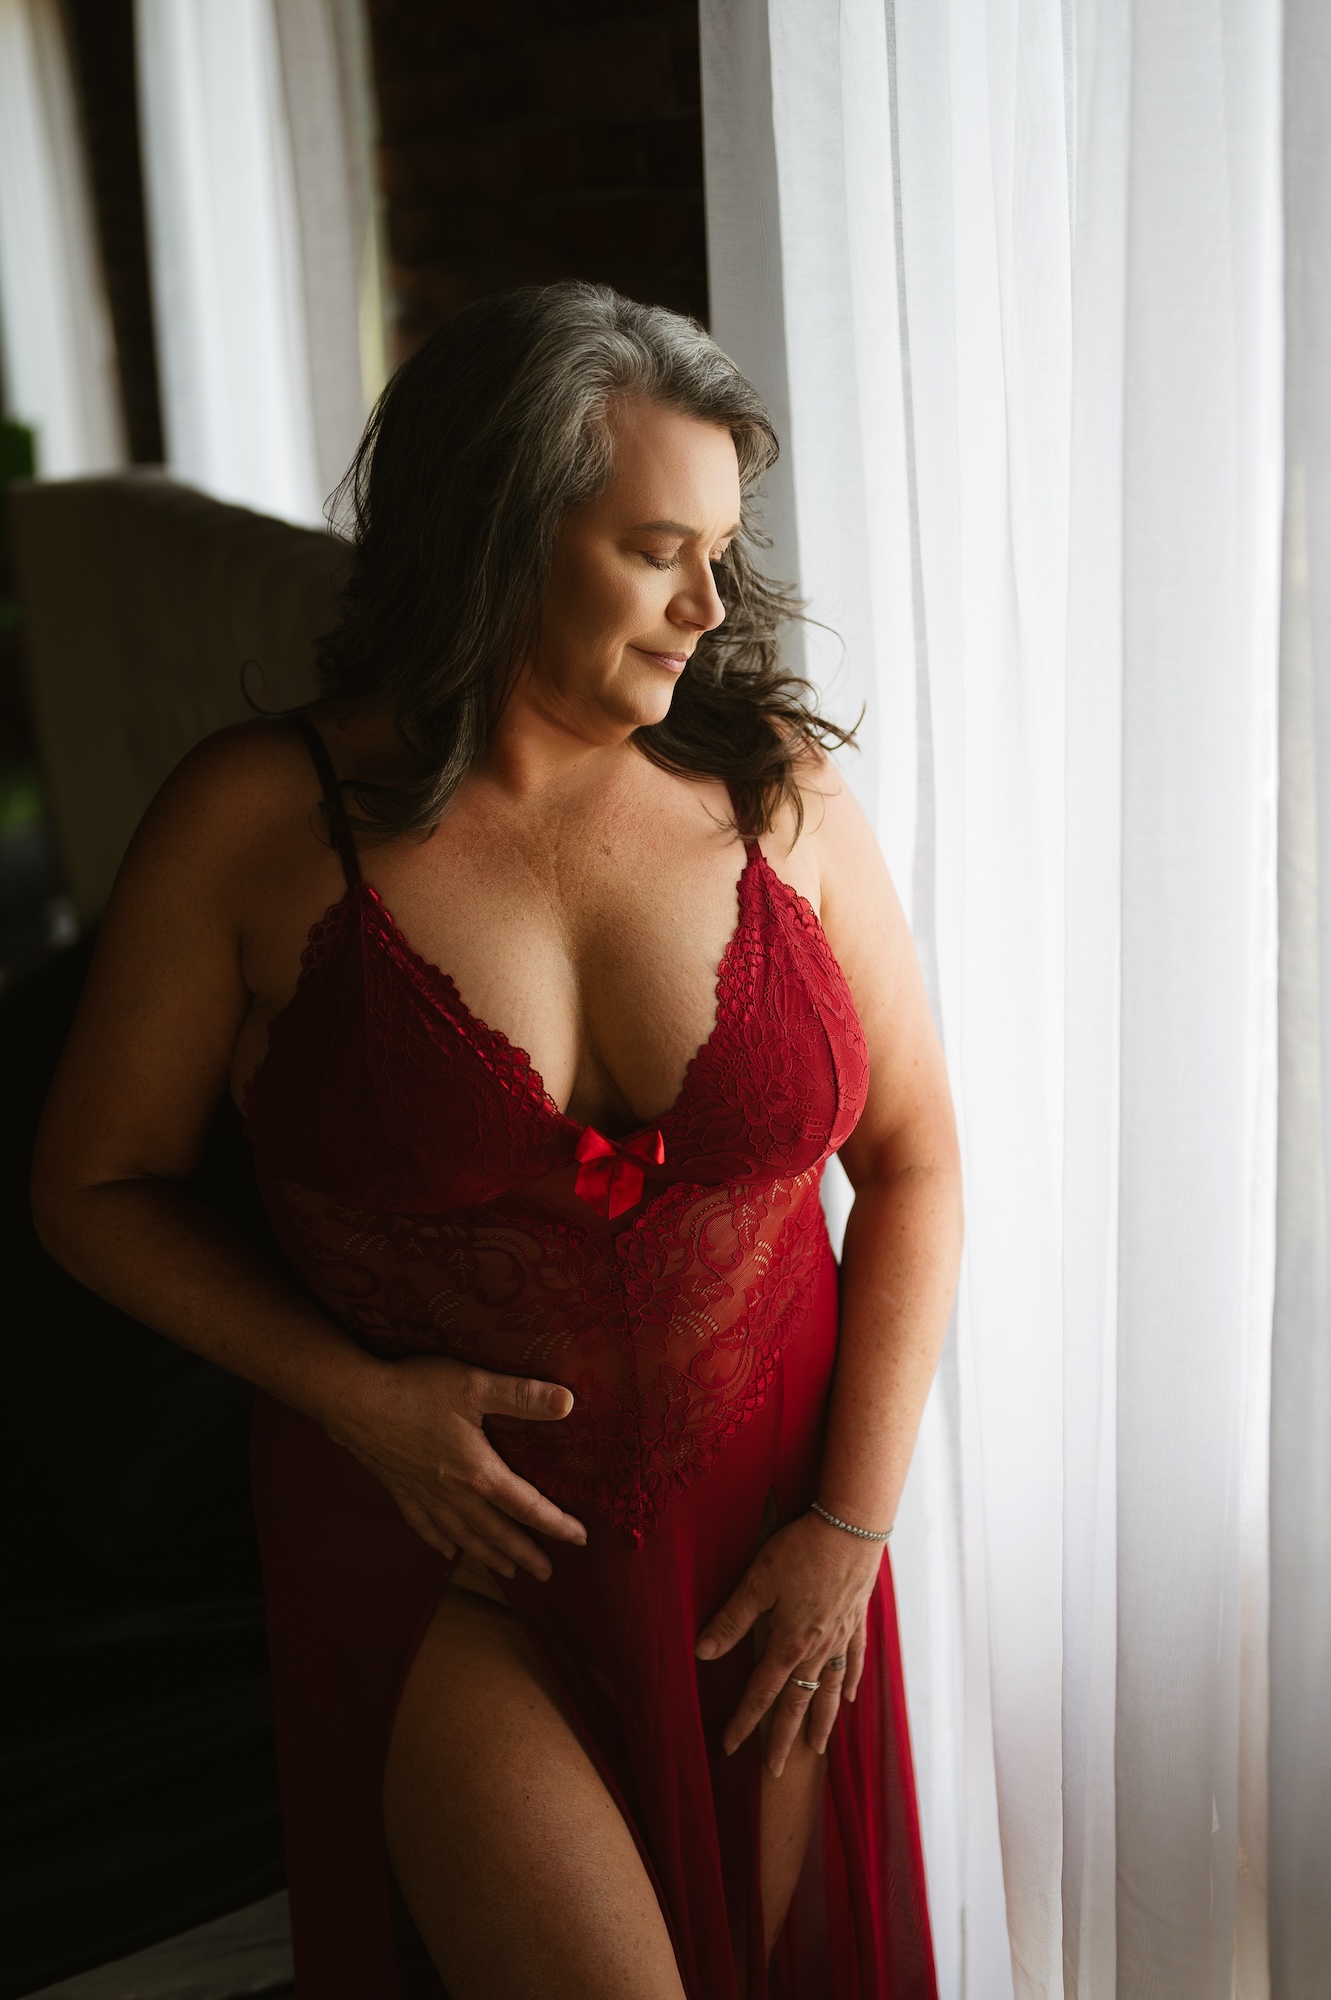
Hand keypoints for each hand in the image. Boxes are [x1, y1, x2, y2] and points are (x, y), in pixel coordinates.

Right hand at [325, 1353, 586, 1580]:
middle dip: (524, 1553)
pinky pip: (424, 1525)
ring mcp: (424, 1495)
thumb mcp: (474, 1385)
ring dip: (487, 1554)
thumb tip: (569, 1402)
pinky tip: (445, 1553)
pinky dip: (438, 1542)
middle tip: (547, 1575)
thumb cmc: (415, 1390)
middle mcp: (453, 1494)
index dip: (555, 1523)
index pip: (527, 1506)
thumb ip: (522, 1396)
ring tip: (506, 1572)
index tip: (580, 1539)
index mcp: (478, 1472)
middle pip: (496, 1531)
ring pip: (462, 1535)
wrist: (352, 1400)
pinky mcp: (400, 1488)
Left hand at [695, 1512, 880, 1774]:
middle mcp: (817, 1650)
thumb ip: (732, 1620)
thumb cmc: (801, 1550)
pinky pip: (853, 1661)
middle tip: (775, 1771)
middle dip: (784, 1738)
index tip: (730, 1747)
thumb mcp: (757, 1582)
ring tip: (817, 1749)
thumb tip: (702, 1653)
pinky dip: (850, 1682)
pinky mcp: (856, 1621)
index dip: (744, 1721)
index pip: (761, 1692)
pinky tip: (849, 1696)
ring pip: (830, 1690)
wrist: (851, 1529)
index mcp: (789, 1644)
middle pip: (798, 1702)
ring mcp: (840, 1638)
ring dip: (821, 1721)